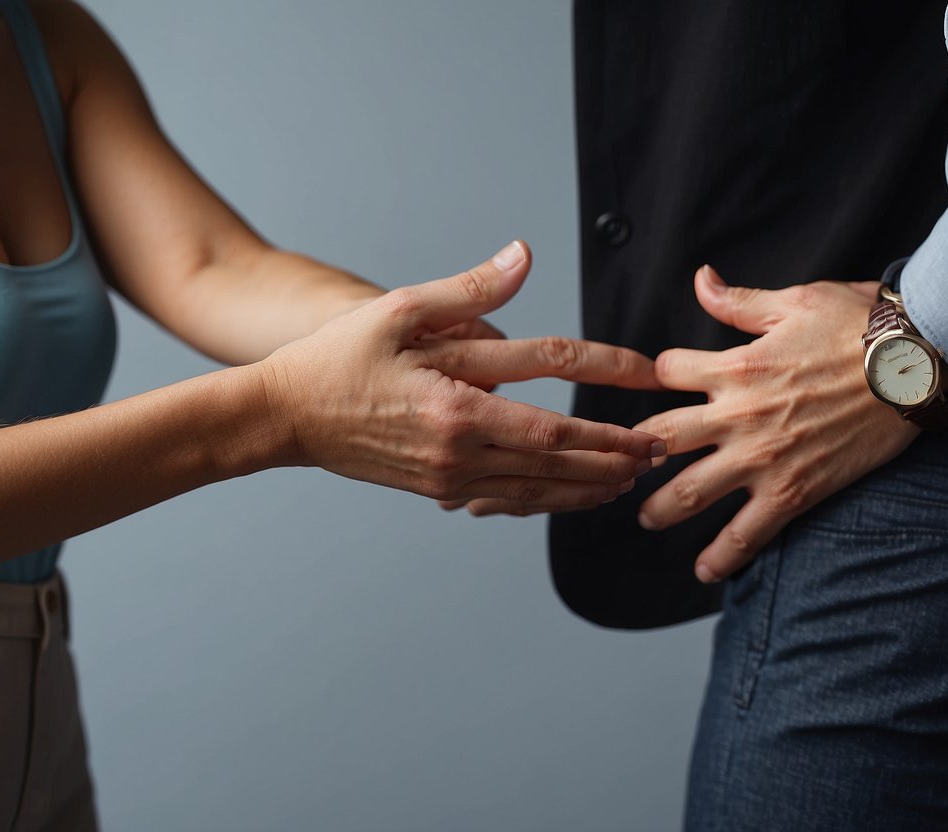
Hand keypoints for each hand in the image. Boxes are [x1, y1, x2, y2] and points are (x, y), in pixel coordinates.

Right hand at [257, 241, 664, 507]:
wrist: (285, 418)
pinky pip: (508, 499)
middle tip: (661, 448)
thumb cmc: (338, 360)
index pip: (554, 396)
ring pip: (539, 487)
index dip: (609, 389)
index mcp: (456, 401)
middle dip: (616, 452)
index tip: (650, 382)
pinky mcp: (439, 489)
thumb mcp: (398, 311)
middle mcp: (460, 447)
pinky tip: (571, 494)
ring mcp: (450, 475)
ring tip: (631, 478)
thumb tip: (524, 256)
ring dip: (591, 483)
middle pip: (560, 454)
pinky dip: (548, 498)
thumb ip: (468, 291)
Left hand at [633, 265, 919, 582]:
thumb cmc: (859, 326)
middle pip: (660, 438)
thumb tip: (701, 280)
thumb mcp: (794, 301)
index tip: (660, 385)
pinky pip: (747, 532)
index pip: (667, 371)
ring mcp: (761, 458)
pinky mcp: (792, 491)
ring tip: (648, 517)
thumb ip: (739, 301)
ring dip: (660, 509)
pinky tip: (705, 570)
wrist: (915, 366)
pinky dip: (722, 556)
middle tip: (625, 465)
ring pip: (689, 492)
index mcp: (734, 364)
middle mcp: (736, 414)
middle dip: (635, 453)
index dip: (658, 374)